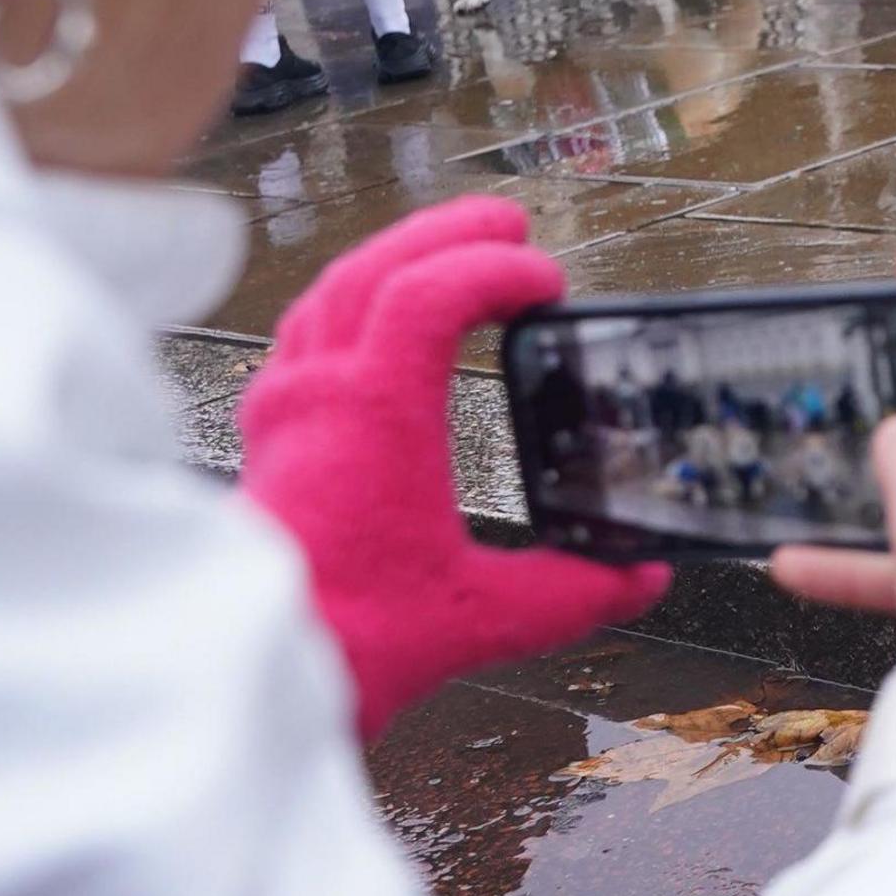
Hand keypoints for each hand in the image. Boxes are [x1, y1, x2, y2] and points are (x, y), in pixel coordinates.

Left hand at [235, 198, 668, 741]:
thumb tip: (643, 577)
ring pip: (334, 289)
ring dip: (397, 254)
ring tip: (451, 247)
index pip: (429, 296)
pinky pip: (307, 328)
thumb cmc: (348, 642)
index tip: (548, 283)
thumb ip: (574, 593)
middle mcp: (321, 396)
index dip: (495, 271)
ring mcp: (287, 408)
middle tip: (510, 224)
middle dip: (449, 234)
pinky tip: (375, 315)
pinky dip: (353, 297)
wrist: (251, 672)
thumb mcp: (483, 618)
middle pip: (377, 268)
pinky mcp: (271, 433)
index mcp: (374, 417)